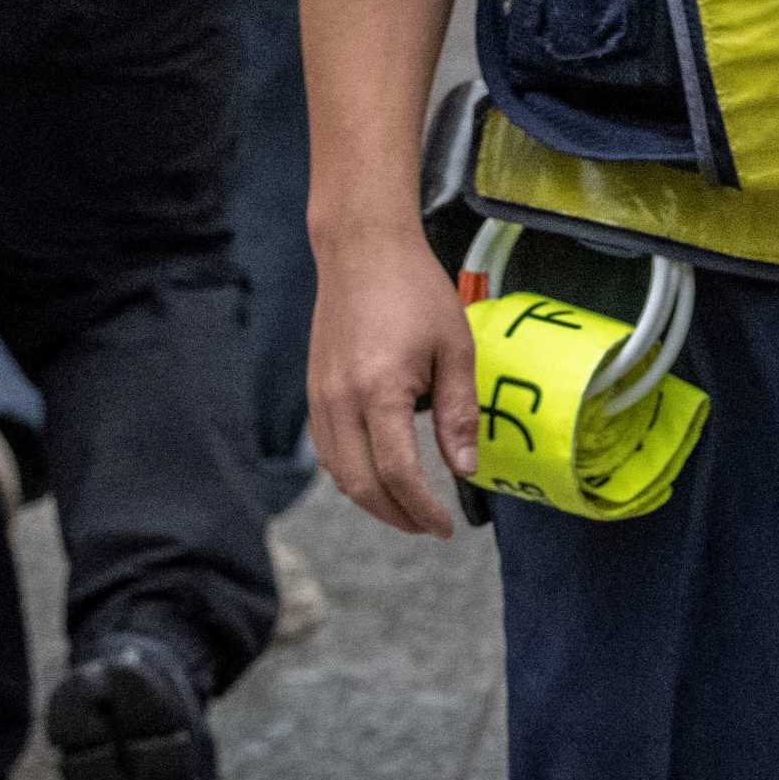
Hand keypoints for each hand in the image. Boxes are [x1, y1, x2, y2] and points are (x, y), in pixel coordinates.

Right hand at [310, 213, 475, 538]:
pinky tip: (378, 475)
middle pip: (360, 485)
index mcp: (379, 392)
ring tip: (408, 509)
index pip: (397, 473)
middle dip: (395, 516)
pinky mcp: (314, 391)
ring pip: (338, 474)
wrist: (362, 251)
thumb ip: (458, 413)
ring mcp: (320, 398)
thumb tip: (464, 470)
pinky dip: (351, 475)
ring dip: (371, 500)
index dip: (422, 509)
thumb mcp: (455, 348)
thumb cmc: (415, 292)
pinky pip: (327, 451)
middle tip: (427, 527)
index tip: (445, 528)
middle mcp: (340, 402)